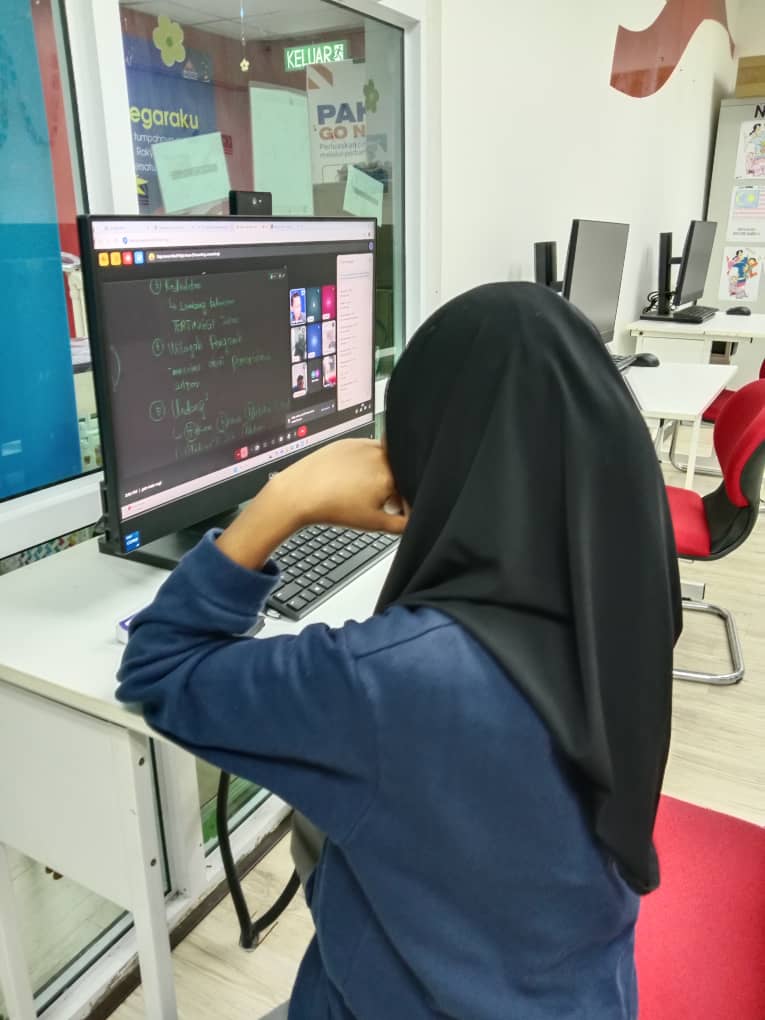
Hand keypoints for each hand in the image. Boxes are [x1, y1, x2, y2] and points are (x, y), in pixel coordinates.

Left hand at [276, 438, 406, 533]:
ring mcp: (364, 445)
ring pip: (383, 460)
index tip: (393, 511)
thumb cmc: (332, 507)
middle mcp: (380, 455)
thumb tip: (414, 523)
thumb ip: (402, 525)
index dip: (402, 503)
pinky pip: (366, 452)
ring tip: (359, 491)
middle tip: (374, 502)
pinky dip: (364, 464)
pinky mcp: (349, 442)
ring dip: (379, 475)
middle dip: (391, 489)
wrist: (299, 493)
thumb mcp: (373, 523)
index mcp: (390, 475)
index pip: (409, 488)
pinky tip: (350, 479)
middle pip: (398, 472)